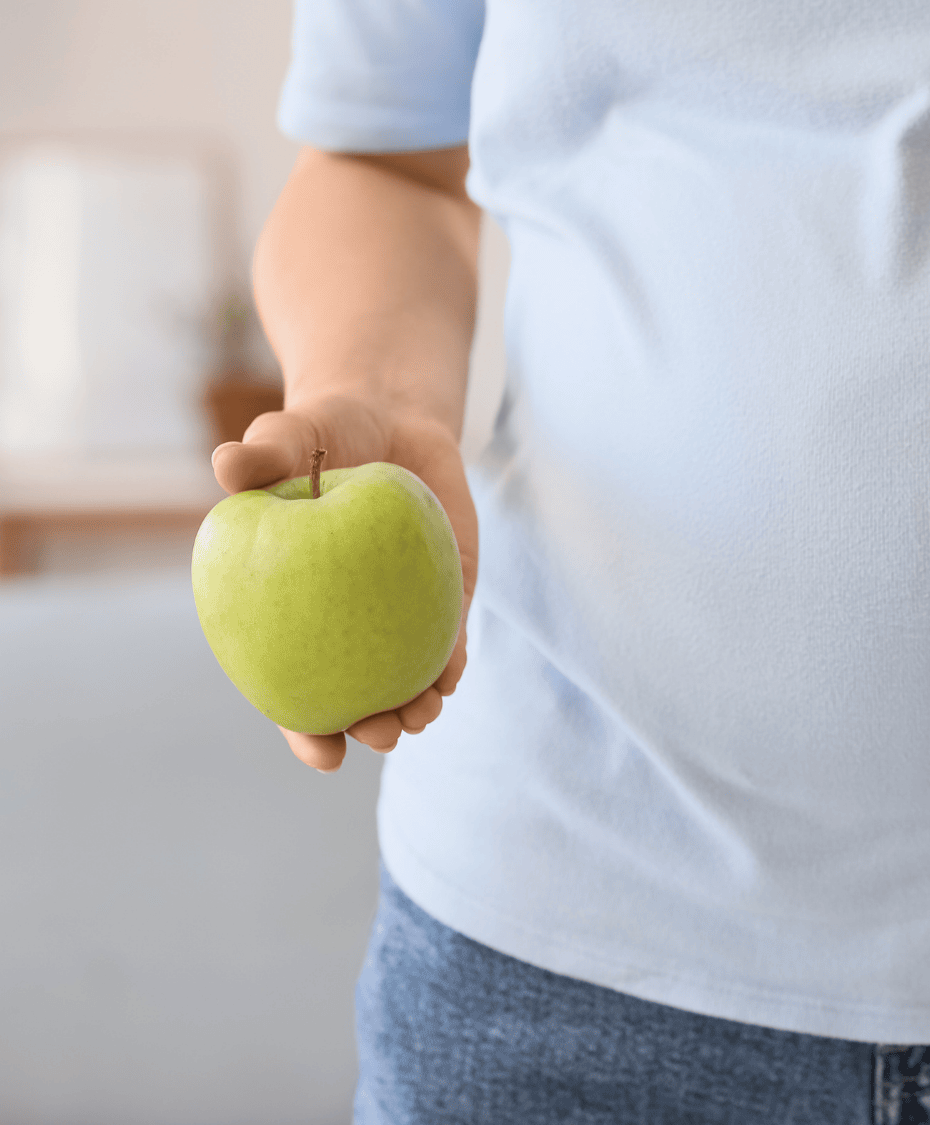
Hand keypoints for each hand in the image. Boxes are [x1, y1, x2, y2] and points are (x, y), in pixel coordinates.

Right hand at [210, 393, 477, 770]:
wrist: (390, 421)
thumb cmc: (321, 434)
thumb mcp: (290, 437)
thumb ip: (264, 453)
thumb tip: (229, 465)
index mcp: (291, 610)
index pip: (293, 688)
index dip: (304, 730)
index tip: (324, 757)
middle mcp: (344, 624)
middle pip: (356, 697)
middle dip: (369, 728)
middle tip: (381, 733)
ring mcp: (399, 615)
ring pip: (408, 680)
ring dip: (417, 706)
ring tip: (422, 713)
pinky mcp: (446, 595)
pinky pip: (449, 639)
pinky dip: (451, 660)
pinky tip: (452, 675)